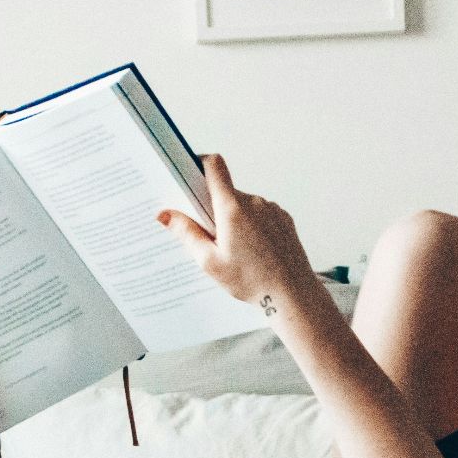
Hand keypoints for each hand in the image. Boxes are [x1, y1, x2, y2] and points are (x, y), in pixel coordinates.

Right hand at [156, 154, 313, 308]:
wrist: (292, 294)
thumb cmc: (251, 281)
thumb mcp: (210, 262)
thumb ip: (186, 233)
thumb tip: (165, 214)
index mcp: (232, 208)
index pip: (214, 166)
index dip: (200, 163)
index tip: (191, 174)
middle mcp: (254, 202)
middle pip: (226, 191)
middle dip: (214, 208)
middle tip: (211, 237)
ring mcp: (271, 208)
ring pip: (243, 204)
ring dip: (234, 219)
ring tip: (236, 250)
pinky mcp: (283, 218)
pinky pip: (260, 214)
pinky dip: (252, 226)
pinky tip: (253, 250)